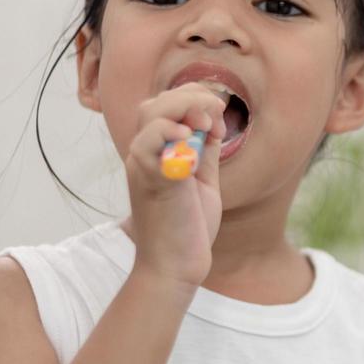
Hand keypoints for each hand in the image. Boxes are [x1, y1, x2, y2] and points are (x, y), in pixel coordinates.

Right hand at [123, 82, 228, 288]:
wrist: (175, 266)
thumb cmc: (187, 227)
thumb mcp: (202, 180)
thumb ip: (203, 152)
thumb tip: (214, 124)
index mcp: (156, 153)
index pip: (165, 106)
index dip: (195, 101)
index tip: (220, 121)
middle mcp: (144, 155)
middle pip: (156, 103)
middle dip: (192, 97)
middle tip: (217, 114)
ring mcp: (143, 166)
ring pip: (151, 114)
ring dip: (184, 107)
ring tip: (206, 124)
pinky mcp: (151, 181)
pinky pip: (149, 143)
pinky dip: (169, 131)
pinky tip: (190, 137)